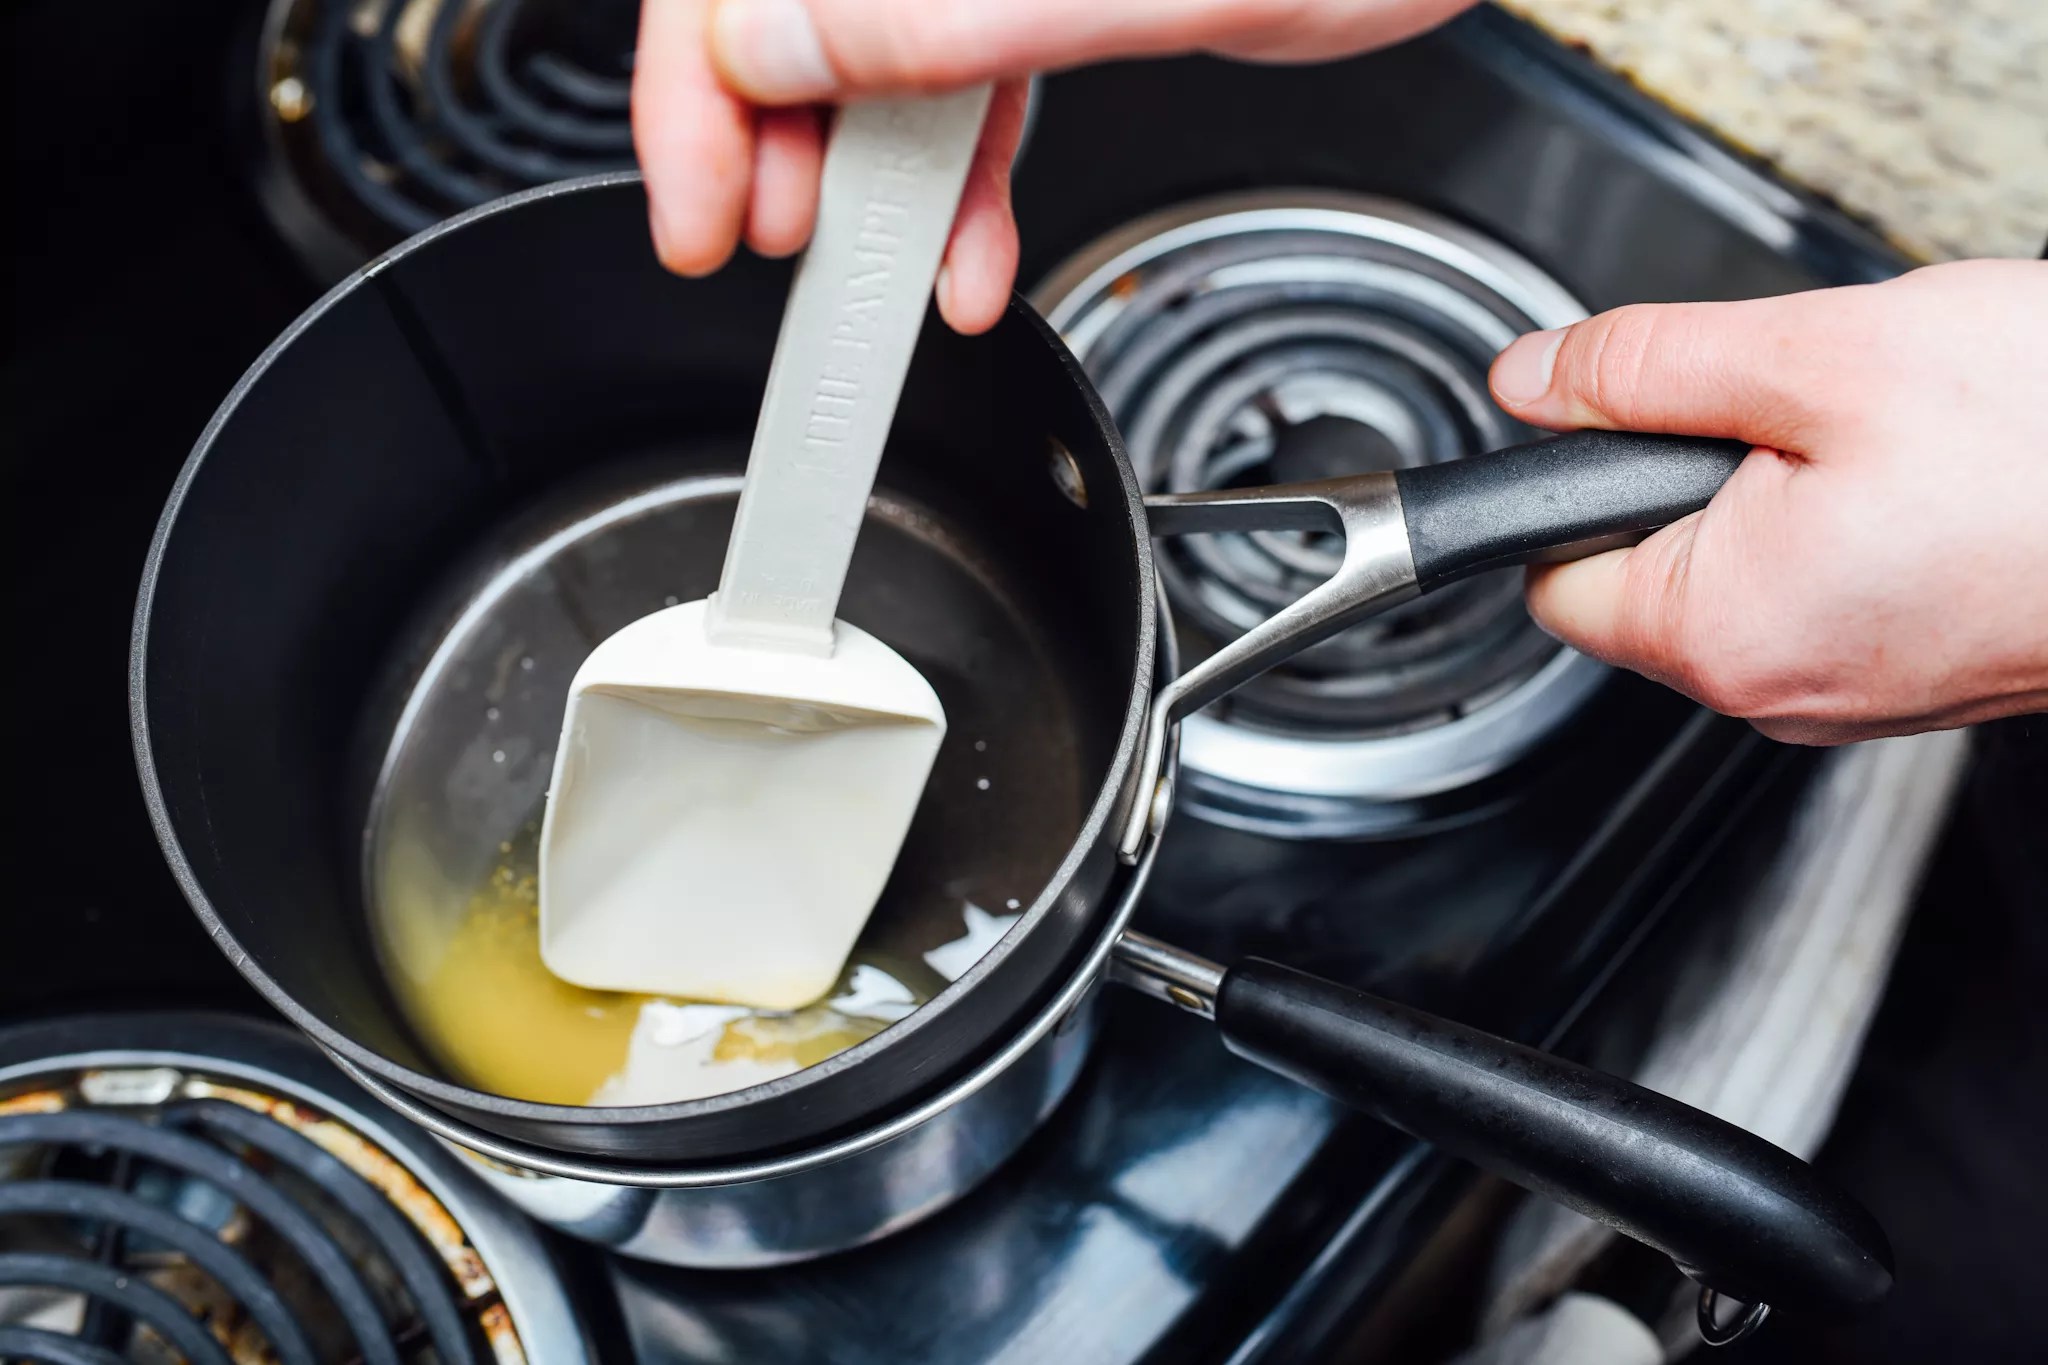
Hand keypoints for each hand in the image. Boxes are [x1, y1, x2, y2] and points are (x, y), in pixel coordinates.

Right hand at [632, 0, 1475, 330]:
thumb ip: (944, 12)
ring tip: (863, 271)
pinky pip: (959, 67)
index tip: (704, 199)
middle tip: (765, 241)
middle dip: (766, 133)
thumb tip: (771, 43)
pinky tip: (954, 251)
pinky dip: (950, 171)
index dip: (700, 80)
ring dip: (859, 172)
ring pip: (867, 43)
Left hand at [1487, 258, 2047, 744]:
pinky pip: (1827, 599)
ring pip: (1743, 585)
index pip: (1553, 580)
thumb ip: (1645, 368)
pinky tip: (1927, 486)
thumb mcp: (1817, 359)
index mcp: (1722, 630)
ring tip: (1886, 448)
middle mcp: (1777, 691)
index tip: (1627, 427)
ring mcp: (1852, 694)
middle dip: (1692, 485)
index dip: (1575, 487)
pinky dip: (1849, 535)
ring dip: (1779, 503)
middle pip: (1647, 582)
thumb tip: (1536, 381)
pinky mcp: (1914, 675)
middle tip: (1800, 416)